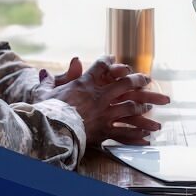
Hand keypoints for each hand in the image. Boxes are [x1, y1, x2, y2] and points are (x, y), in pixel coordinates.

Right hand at [36, 57, 170, 146]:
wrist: (49, 129)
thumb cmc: (46, 110)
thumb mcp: (45, 92)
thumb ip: (50, 80)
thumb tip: (48, 69)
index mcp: (85, 84)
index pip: (101, 66)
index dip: (109, 61)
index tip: (114, 59)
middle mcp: (99, 96)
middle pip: (125, 84)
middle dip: (138, 80)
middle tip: (147, 79)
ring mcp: (104, 113)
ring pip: (130, 107)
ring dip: (142, 107)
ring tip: (149, 108)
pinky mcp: (105, 131)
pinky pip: (125, 132)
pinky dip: (136, 135)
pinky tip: (146, 136)